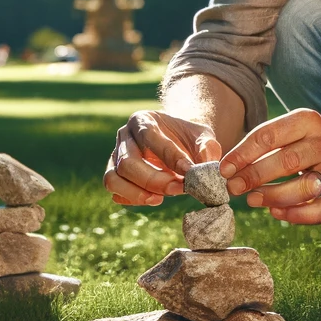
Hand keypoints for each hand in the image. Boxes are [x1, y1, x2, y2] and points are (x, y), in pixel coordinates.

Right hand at [104, 110, 221, 206]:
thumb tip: (205, 166)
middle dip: (153, 180)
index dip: (169, 156)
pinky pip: (114, 191)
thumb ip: (207, 148)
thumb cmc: (189, 138)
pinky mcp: (114, 175)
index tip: (189, 172)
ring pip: (113, 179)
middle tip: (178, 190)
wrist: (178, 142)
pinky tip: (152, 199)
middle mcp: (124, 137)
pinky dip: (131, 199)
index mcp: (143, 120)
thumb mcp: (203, 136)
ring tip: (160, 200)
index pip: (149, 137)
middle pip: (128, 162)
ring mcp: (115, 157)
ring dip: (137, 193)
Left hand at [219, 108, 320, 224]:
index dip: (243, 154)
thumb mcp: (285, 129)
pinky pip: (318, 211)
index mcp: (306, 121)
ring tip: (251, 200)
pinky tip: (275, 212)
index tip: (225, 169)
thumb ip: (259, 145)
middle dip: (255, 176)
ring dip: (273, 196)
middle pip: (287, 161)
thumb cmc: (301, 139)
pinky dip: (295, 215)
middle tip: (233, 187)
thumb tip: (228, 170)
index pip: (269, 136)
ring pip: (304, 187)